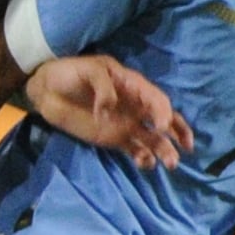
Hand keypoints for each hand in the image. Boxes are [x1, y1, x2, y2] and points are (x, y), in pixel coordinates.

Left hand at [27, 56, 192, 169]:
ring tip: (170, 164)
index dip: (164, 113)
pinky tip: (145, 163)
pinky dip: (144, 158)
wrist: (48, 90)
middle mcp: (135, 106)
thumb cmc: (70, 73)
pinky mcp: (115, 139)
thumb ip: (103, 87)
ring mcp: (126, 124)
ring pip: (154, 138)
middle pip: (165, 119)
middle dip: (178, 132)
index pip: (157, 99)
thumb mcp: (88, 70)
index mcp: (133, 85)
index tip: (161, 127)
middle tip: (186, 148)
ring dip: (165, 150)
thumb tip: (109, 111)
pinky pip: (136, 150)